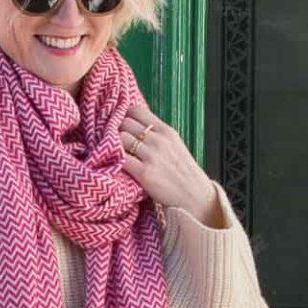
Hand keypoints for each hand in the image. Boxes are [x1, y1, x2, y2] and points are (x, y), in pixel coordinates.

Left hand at [118, 95, 224, 225]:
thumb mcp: (174, 145)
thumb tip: (134, 126)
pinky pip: (121, 159)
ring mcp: (151, 156)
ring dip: (113, 146)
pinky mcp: (144, 173)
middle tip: (113, 142)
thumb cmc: (182, 173)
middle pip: (124, 123)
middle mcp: (158, 140)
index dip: (124, 116)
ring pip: (120, 138)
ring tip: (113, 154)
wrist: (195, 197)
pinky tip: (114, 165)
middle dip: (115, 131)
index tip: (120, 126)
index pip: (136, 110)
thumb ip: (156, 134)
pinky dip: (114, 160)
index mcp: (165, 130)